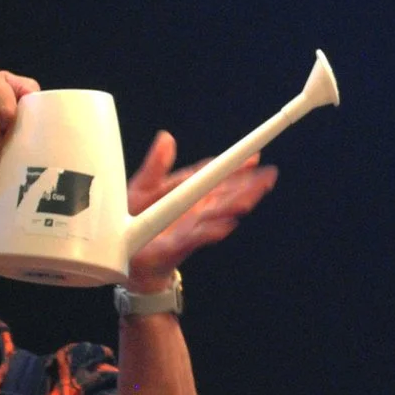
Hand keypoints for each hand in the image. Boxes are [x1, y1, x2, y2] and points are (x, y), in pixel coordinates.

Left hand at [122, 131, 278, 288]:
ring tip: (253, 196)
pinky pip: (198, 237)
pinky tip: (228, 224)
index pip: (214, 175)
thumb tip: (167, 137)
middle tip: (268, 176)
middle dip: (248, 185)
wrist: (126, 257)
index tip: (254, 156)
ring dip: (236, 205)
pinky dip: (212, 230)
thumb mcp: (142, 187)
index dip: (234, 166)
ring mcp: (189, 226)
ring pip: (218, 214)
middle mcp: (194, 208)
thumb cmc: (133, 221)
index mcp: (187, 190)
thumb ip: (155, 165)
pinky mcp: (178, 244)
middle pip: (225, 194)